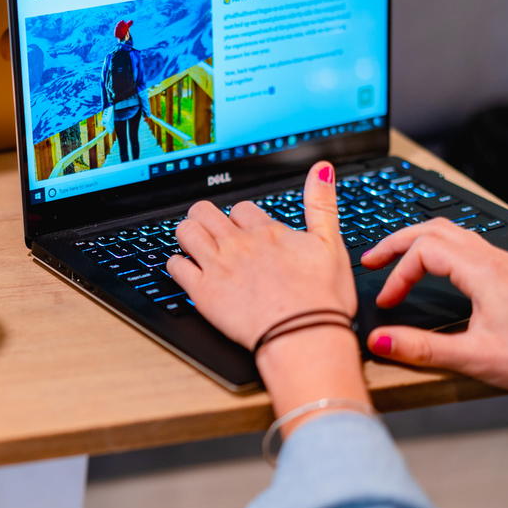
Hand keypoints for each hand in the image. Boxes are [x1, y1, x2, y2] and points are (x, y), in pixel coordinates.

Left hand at [167, 162, 368, 431]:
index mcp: (267, 233)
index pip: (241, 208)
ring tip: (196, 245)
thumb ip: (322, 205)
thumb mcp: (331, 245)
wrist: (305, 337)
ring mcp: (217, 267)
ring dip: (188, 235)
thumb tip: (321, 169)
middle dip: (205, 217)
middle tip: (210, 231)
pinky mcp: (202, 293)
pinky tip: (188, 271)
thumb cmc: (322, 300)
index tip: (245, 229)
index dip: (242, 218)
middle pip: (205, 212)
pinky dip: (177, 265)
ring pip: (186, 232)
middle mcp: (238, 245)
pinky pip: (175, 267)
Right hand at [361, 218, 507, 393]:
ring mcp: (502, 262)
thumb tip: (380, 339)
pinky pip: (464, 244)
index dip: (397, 274)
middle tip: (371, 260)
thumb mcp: (473, 358)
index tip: (387, 301)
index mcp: (483, 272)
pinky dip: (436, 249)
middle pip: (433, 228)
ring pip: (450, 231)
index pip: (423, 251)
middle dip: (396, 242)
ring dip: (416, 241)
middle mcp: (493, 259)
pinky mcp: (507, 272)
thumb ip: (421, 348)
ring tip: (394, 259)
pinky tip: (431, 269)